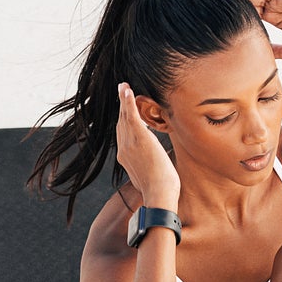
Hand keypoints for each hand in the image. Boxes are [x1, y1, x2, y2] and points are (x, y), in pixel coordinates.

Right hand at [114, 83, 180, 211]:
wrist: (158, 195)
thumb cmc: (160, 192)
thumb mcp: (152, 177)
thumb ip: (151, 168)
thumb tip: (159, 166)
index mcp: (126, 158)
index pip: (123, 135)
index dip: (124, 122)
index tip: (126, 112)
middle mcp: (124, 149)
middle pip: (121, 123)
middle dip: (122, 107)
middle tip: (122, 91)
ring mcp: (129, 143)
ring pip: (124, 116)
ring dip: (123, 100)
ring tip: (123, 86)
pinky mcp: (139, 138)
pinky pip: (130, 115)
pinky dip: (127, 101)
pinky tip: (127, 90)